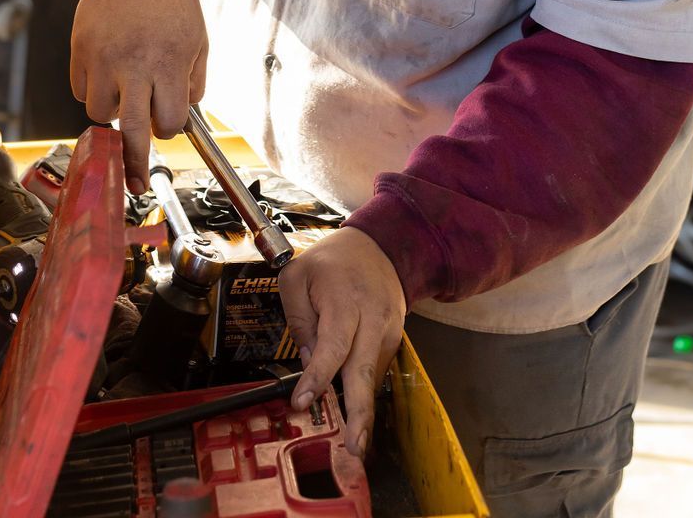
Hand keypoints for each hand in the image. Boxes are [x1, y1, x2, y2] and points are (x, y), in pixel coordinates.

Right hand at [69, 0, 207, 192]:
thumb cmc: (172, 2)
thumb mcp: (197, 39)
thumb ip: (192, 82)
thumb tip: (177, 121)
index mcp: (168, 59)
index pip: (167, 121)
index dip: (169, 125)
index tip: (168, 118)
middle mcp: (132, 60)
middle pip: (128, 130)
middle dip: (133, 163)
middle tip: (137, 184)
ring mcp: (100, 55)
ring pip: (98, 112)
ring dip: (113, 112)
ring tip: (127, 86)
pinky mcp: (78, 49)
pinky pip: (81, 90)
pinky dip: (94, 90)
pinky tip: (110, 70)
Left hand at [278, 227, 405, 457]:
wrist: (380, 245)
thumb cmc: (332, 261)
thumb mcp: (297, 276)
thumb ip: (299, 320)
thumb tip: (308, 363)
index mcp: (344, 301)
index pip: (332, 345)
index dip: (318, 376)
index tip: (302, 401)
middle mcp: (372, 318)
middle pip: (364, 371)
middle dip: (359, 412)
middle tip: (355, 446)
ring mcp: (388, 329)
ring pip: (372, 375)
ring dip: (362, 408)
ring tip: (355, 439)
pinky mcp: (394, 338)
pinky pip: (376, 368)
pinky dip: (363, 386)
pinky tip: (354, 401)